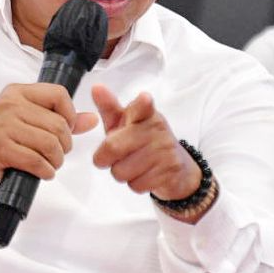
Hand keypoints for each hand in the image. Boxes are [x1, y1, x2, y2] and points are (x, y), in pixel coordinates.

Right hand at [0, 83, 97, 194]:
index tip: (66, 130)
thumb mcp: (26, 121)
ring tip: (50, 164)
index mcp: (17, 92)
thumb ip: (59, 119)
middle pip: (58, 124)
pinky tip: (42, 172)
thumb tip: (93, 119)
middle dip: (64, 145)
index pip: (58, 94)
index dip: (70, 114)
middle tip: (57, 154)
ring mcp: (2, 125)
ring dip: (56, 160)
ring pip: (49, 143)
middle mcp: (9, 104)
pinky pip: (36, 160)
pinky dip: (45, 171)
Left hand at [90, 84, 200, 199]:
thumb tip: (96, 87)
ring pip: (120, 171)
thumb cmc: (143, 141)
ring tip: (133, 165)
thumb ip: (109, 107)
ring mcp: (164, 150)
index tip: (144, 99)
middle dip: (105, 158)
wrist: (177, 168)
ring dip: (121, 173)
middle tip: (113, 157)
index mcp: (145, 114)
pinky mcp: (169, 171)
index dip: (142, 104)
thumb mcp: (126, 123)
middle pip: (112, 148)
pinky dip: (135, 184)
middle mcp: (157, 129)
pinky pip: (135, 185)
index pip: (142, 107)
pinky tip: (144, 175)